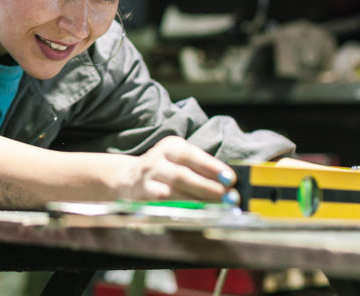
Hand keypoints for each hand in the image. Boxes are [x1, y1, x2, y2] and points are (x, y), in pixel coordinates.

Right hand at [115, 136, 238, 203]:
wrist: (128, 177)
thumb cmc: (165, 170)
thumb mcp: (180, 160)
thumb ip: (201, 169)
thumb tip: (229, 184)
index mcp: (171, 146)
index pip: (192, 155)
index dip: (212, 167)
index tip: (231, 179)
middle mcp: (157, 158)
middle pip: (183, 174)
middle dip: (207, 187)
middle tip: (227, 197)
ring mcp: (148, 177)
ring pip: (172, 190)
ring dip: (196, 200)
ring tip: (216, 207)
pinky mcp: (141, 193)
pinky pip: (160, 202)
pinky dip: (178, 207)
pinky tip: (193, 213)